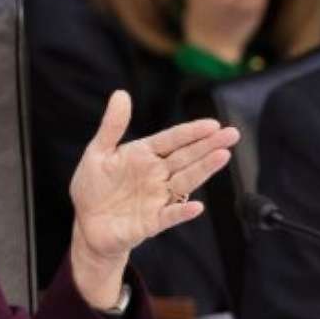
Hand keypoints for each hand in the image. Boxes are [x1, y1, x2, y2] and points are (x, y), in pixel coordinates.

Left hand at [68, 90, 238, 308]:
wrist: (87, 223)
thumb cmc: (93, 187)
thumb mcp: (98, 152)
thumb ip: (112, 126)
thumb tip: (121, 94)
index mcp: (144, 155)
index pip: (172, 140)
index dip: (191, 132)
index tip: (213, 124)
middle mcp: (156, 174)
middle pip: (186, 157)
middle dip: (208, 146)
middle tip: (232, 134)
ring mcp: (157, 198)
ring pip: (185, 181)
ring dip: (203, 170)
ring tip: (222, 156)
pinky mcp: (152, 222)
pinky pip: (170, 215)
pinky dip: (182, 211)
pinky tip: (197, 206)